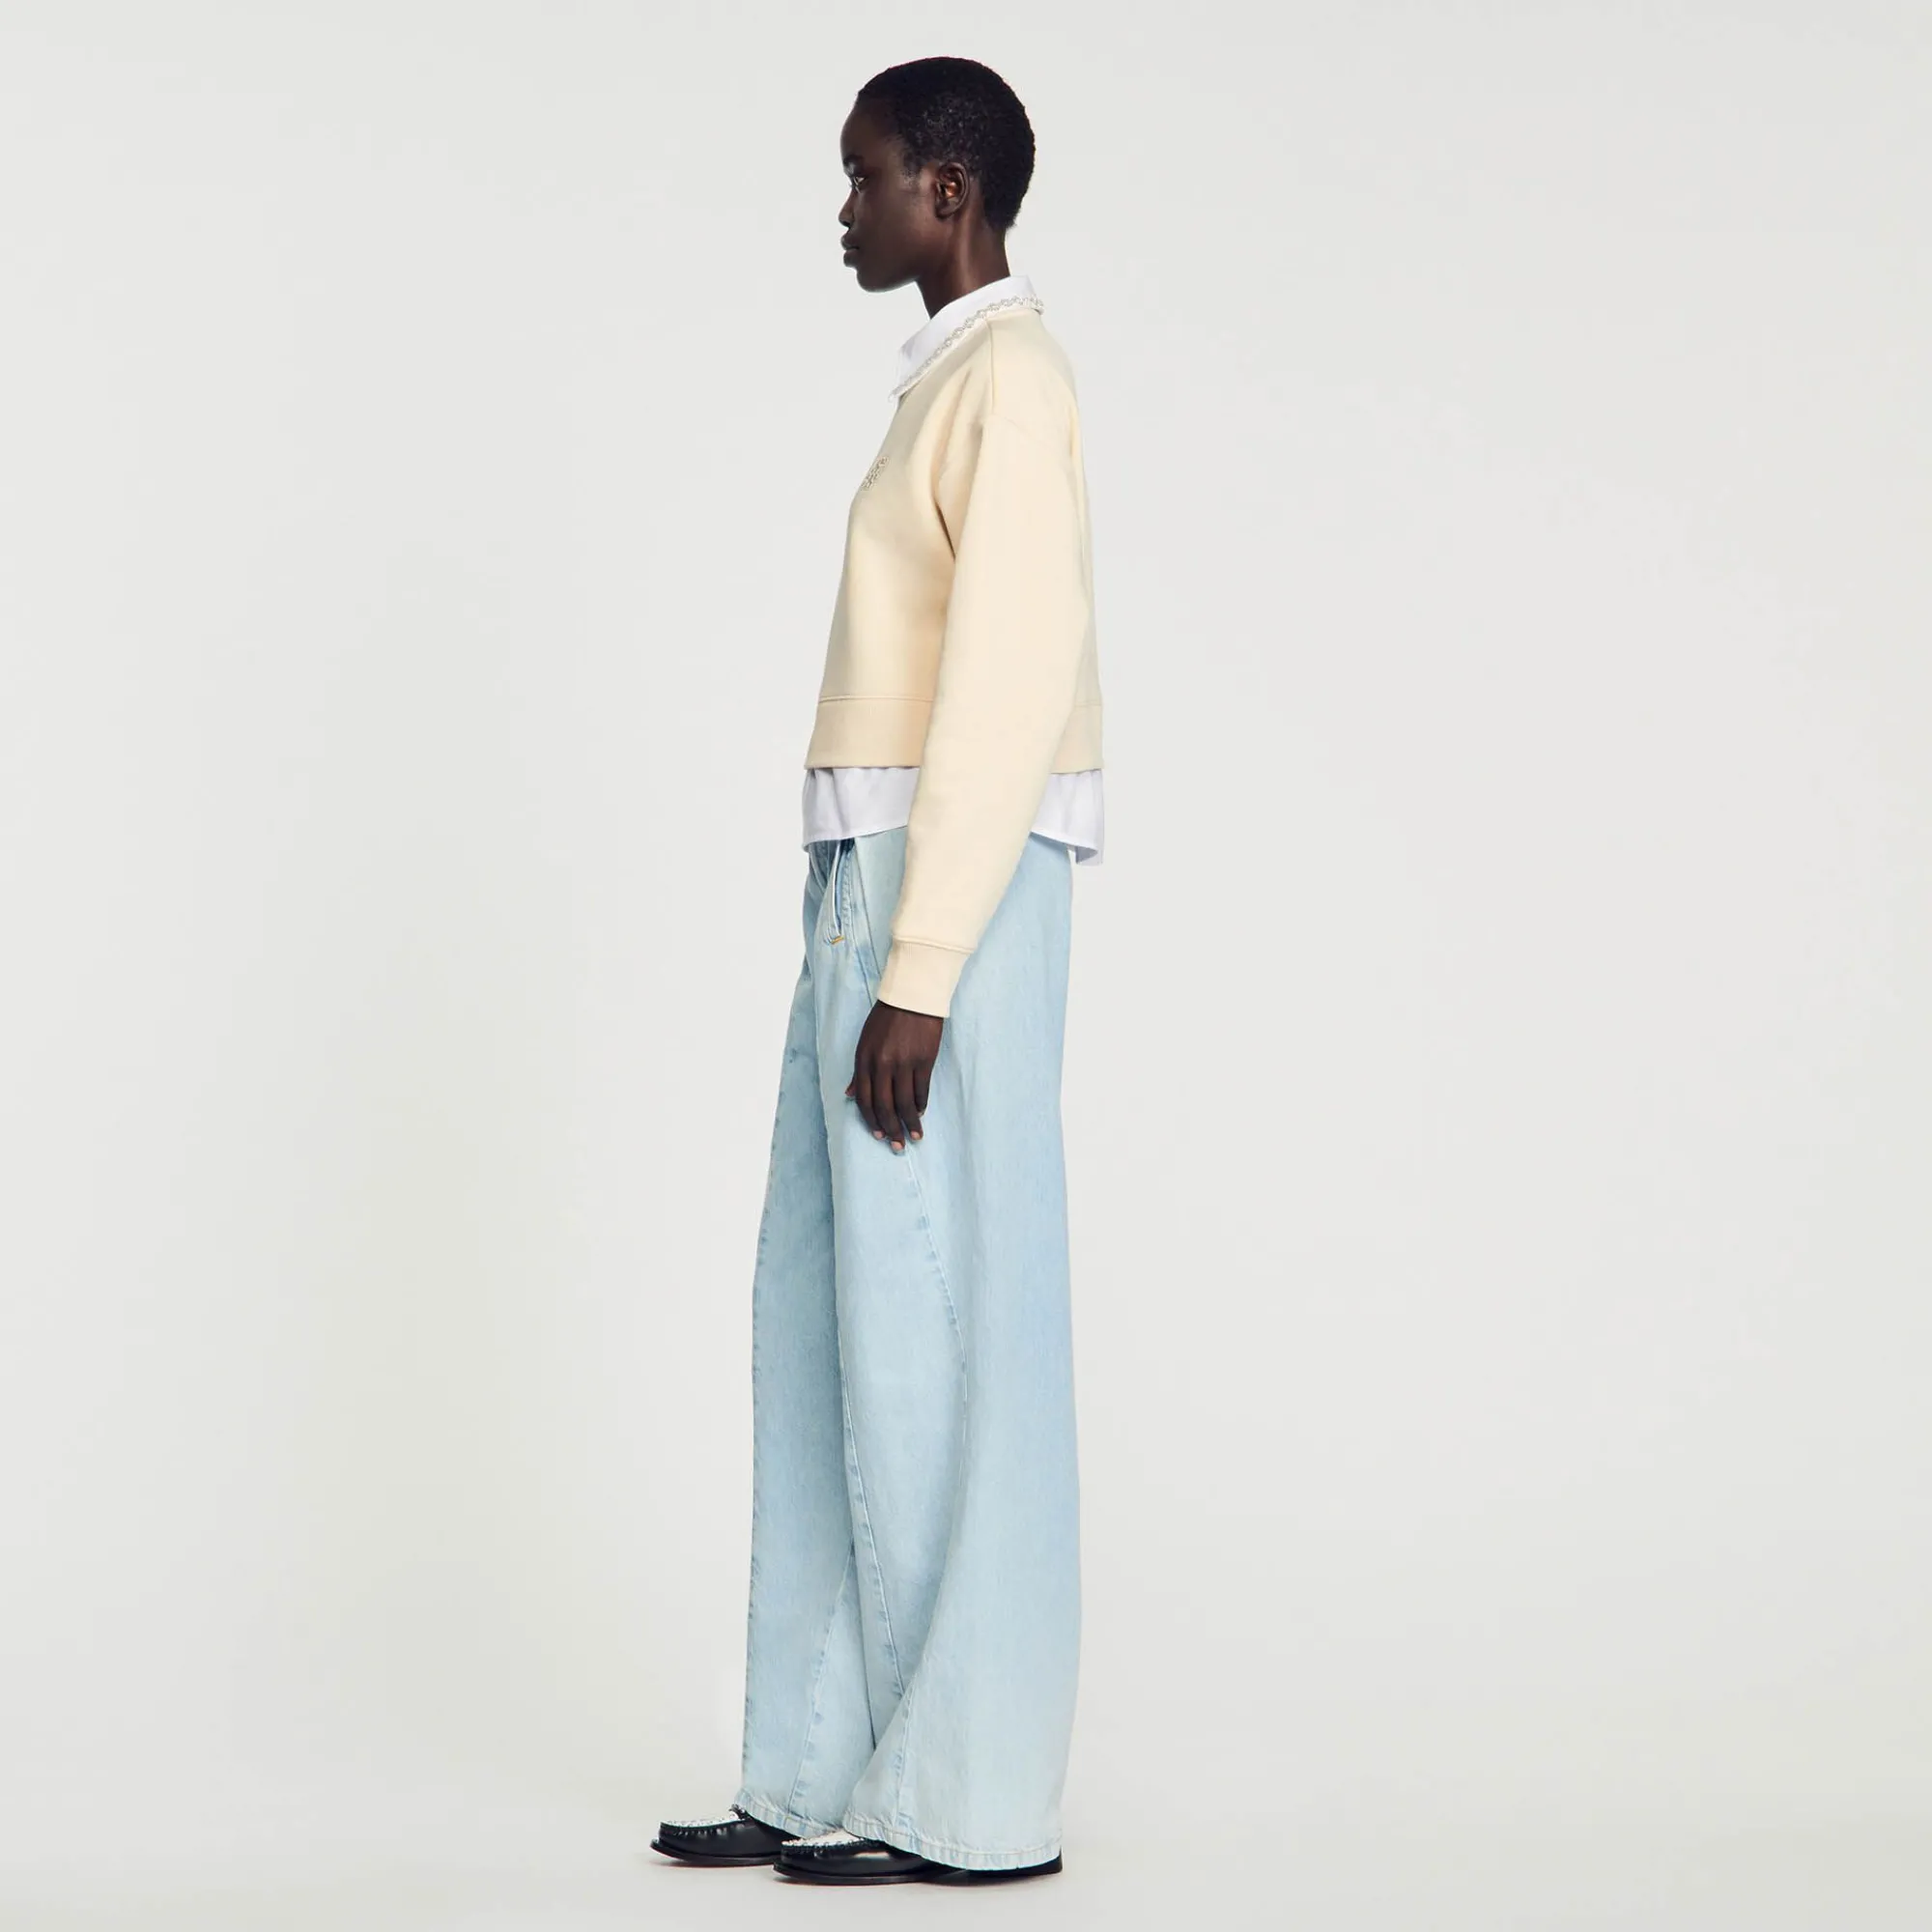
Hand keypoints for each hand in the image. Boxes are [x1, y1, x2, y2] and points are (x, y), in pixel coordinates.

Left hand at [846, 999, 942, 1150]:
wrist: (912, 996)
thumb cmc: (887, 1017)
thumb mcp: (865, 1041)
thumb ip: (859, 1070)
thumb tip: (850, 1095)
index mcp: (864, 1059)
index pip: (864, 1100)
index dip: (871, 1121)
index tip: (878, 1135)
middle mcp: (882, 1064)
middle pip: (884, 1106)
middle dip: (891, 1129)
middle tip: (897, 1146)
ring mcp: (904, 1063)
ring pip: (905, 1102)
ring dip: (909, 1123)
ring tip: (916, 1136)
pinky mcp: (924, 1060)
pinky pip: (921, 1089)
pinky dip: (921, 1104)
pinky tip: (921, 1112)